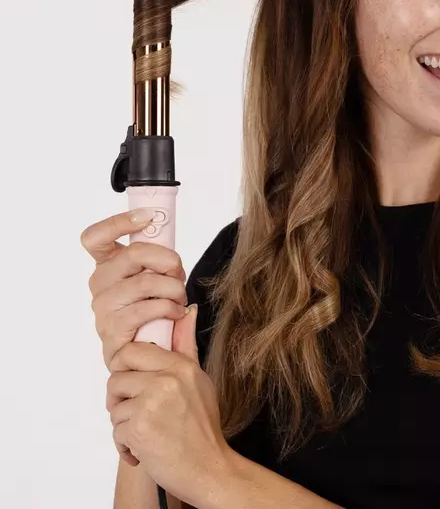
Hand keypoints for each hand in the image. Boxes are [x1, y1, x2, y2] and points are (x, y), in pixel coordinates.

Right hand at [82, 209, 189, 463]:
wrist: (160, 388)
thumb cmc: (165, 334)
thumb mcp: (169, 296)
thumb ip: (170, 274)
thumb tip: (173, 241)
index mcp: (111, 272)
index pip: (95, 239)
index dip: (117, 224)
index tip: (148, 218)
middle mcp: (101, 290)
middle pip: (126, 255)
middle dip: (162, 258)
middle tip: (178, 271)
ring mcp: (104, 314)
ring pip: (138, 282)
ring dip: (168, 287)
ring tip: (178, 298)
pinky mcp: (113, 339)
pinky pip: (139, 311)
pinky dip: (165, 308)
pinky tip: (175, 315)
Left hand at [107, 304, 233, 507]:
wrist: (208, 466)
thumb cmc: (203, 425)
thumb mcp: (199, 378)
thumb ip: (186, 344)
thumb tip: (188, 310)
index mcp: (180, 366)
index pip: (132, 350)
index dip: (125, 365)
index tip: (132, 379)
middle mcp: (166, 380)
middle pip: (117, 375)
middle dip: (120, 395)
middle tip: (134, 409)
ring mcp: (151, 403)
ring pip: (114, 405)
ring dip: (124, 423)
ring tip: (145, 432)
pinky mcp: (138, 428)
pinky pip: (116, 430)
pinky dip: (125, 445)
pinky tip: (144, 448)